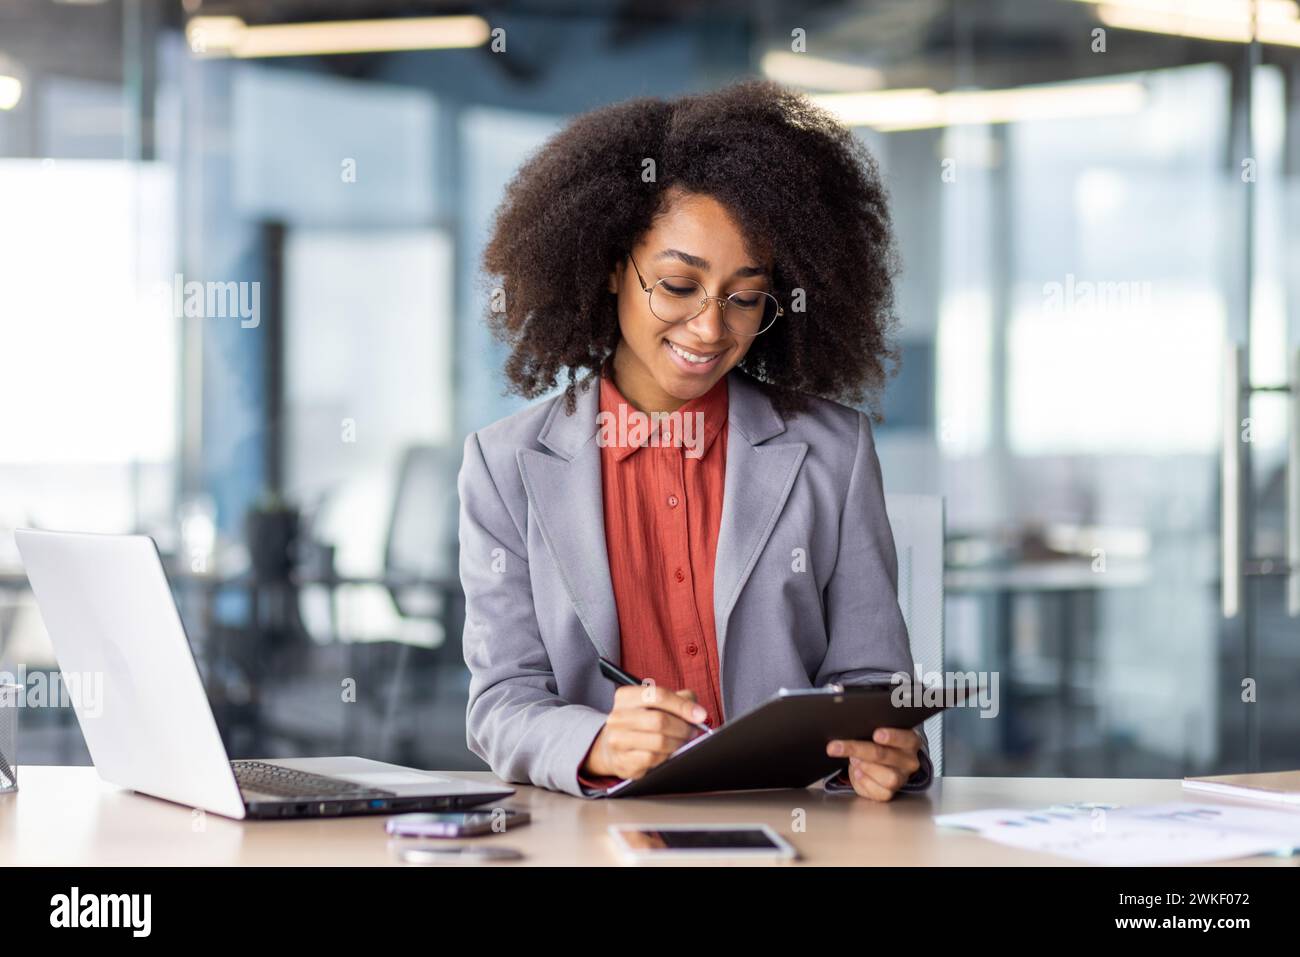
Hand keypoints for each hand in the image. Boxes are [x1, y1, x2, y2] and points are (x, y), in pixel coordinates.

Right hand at [581, 685, 706, 779]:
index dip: (683, 705)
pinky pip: (653, 759)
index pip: (658, 695)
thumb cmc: (641, 722)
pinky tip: (668, 752)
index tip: (700, 714)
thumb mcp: (655, 704)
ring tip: (682, 742)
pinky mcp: (622, 761)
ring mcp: (617, 740)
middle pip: (659, 720)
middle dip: (683, 727)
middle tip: (692, 732)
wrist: (613, 747)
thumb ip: (678, 699)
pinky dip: (666, 756)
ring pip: (658, 741)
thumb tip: (697, 711)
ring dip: (677, 743)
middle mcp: (617, 716)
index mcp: (625, 696)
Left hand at [826, 728, 921, 801]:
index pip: (906, 738)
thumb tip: (850, 727)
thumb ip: (869, 728)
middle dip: (859, 750)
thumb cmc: (876, 743)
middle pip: (886, 756)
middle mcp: (909, 761)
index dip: (892, 736)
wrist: (877, 763)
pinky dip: (864, 781)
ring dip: (865, 767)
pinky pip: (880, 792)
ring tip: (853, 760)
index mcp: (910, 741)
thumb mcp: (875, 731)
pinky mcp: (890, 793)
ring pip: (888, 777)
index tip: (876, 734)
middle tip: (836, 746)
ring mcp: (902, 779)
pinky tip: (857, 773)